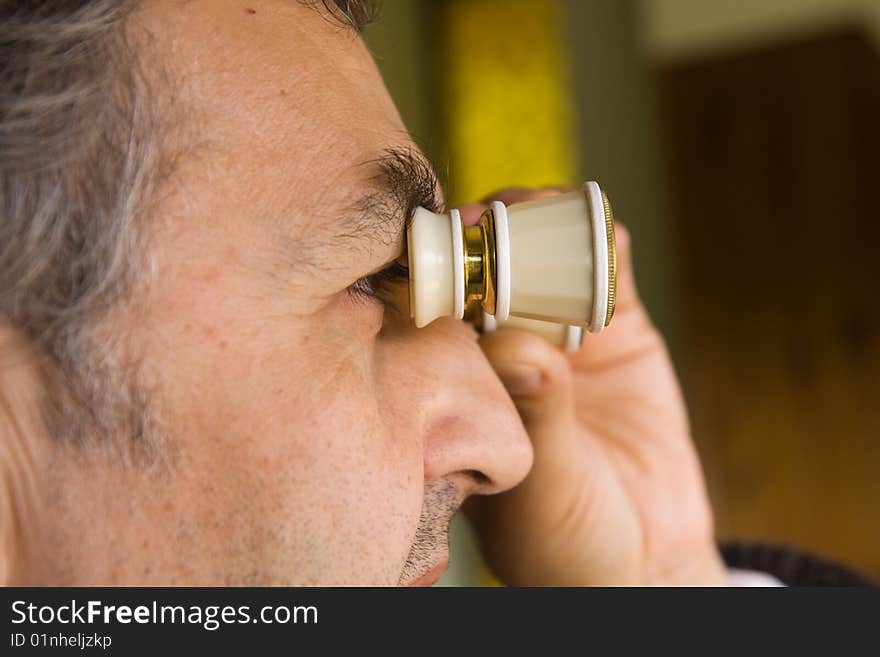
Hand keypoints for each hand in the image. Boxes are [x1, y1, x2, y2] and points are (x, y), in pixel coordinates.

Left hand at [460, 188, 725, 585]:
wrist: (644, 559)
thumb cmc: (567, 540)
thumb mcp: (545, 487)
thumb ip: (536, 417)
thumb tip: (517, 346)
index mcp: (462, 385)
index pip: (438, 311)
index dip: (439, 273)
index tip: (442, 247)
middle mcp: (504, 351)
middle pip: (489, 270)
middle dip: (491, 235)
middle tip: (494, 219)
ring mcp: (562, 335)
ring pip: (547, 256)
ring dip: (546, 224)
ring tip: (548, 216)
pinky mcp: (619, 331)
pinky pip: (610, 271)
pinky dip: (606, 242)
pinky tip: (601, 234)